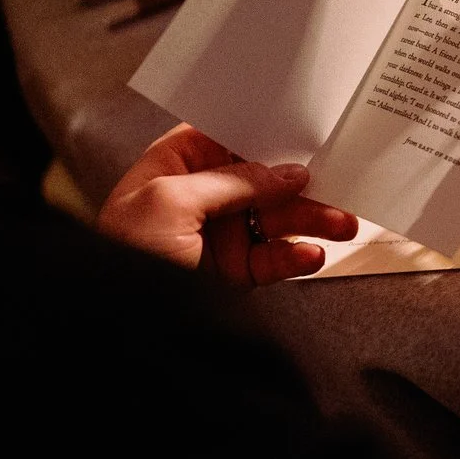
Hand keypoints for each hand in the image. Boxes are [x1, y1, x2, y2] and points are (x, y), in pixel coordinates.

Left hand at [98, 124, 358, 285]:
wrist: (118, 324)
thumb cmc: (119, 254)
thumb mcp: (169, 202)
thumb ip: (229, 182)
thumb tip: (281, 172)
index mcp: (175, 167)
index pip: (230, 139)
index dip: (268, 135)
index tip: (306, 134)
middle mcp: (201, 198)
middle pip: (264, 180)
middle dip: (303, 183)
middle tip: (338, 184)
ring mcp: (219, 236)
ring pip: (277, 220)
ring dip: (312, 220)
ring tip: (341, 224)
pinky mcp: (234, 272)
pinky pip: (274, 259)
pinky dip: (297, 257)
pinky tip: (311, 254)